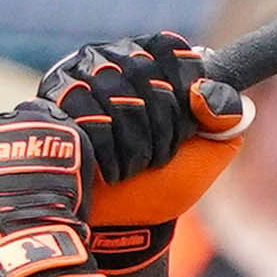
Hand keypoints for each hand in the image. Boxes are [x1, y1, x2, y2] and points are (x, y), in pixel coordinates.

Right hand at [43, 31, 252, 219]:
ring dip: (137, 147)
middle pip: (146, 75)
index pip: (172, 50)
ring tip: (136, 167)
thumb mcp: (207, 152)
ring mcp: (77, 75)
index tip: (185, 125)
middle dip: (163, 128)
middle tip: (160, 157)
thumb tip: (215, 93)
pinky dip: (110, 156)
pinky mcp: (53, 103)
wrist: (124, 225)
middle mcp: (110, 56)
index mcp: (150, 57)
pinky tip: (112, 172)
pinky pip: (90, 121)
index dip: (184, 91)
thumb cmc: (166, 183)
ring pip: (118, 98)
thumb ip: (223, 118)